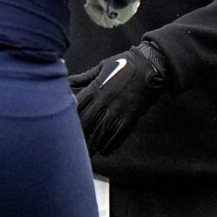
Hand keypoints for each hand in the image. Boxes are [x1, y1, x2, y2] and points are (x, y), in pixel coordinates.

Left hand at [70, 39, 168, 155]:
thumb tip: (65, 82)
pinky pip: (119, 133)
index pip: (76, 107)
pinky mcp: (132, 115)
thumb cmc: (125, 63)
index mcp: (96, 88)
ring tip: (87, 153)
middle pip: (86, 122)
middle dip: (78, 135)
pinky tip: (105, 151)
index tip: (63, 128)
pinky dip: (111, 144)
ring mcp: (119, 109)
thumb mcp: (102, 66)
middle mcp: (105, 100)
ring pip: (101, 131)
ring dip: (93, 143)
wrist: (153, 64)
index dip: (69, 119)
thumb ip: (84, 77)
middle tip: (72, 145)